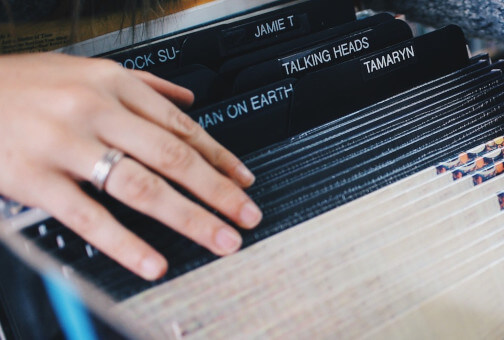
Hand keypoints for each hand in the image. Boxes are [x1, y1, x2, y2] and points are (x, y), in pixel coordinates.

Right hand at [0, 53, 261, 279]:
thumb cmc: (20, 84)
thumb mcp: (84, 70)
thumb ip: (141, 85)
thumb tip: (187, 99)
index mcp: (113, 85)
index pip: (182, 127)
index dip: (221, 158)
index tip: (245, 181)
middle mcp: (96, 111)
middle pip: (174, 158)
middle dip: (218, 191)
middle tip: (247, 216)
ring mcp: (66, 145)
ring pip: (142, 186)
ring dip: (190, 218)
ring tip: (219, 239)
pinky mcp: (34, 178)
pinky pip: (89, 216)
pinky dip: (126, 243)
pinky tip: (153, 262)